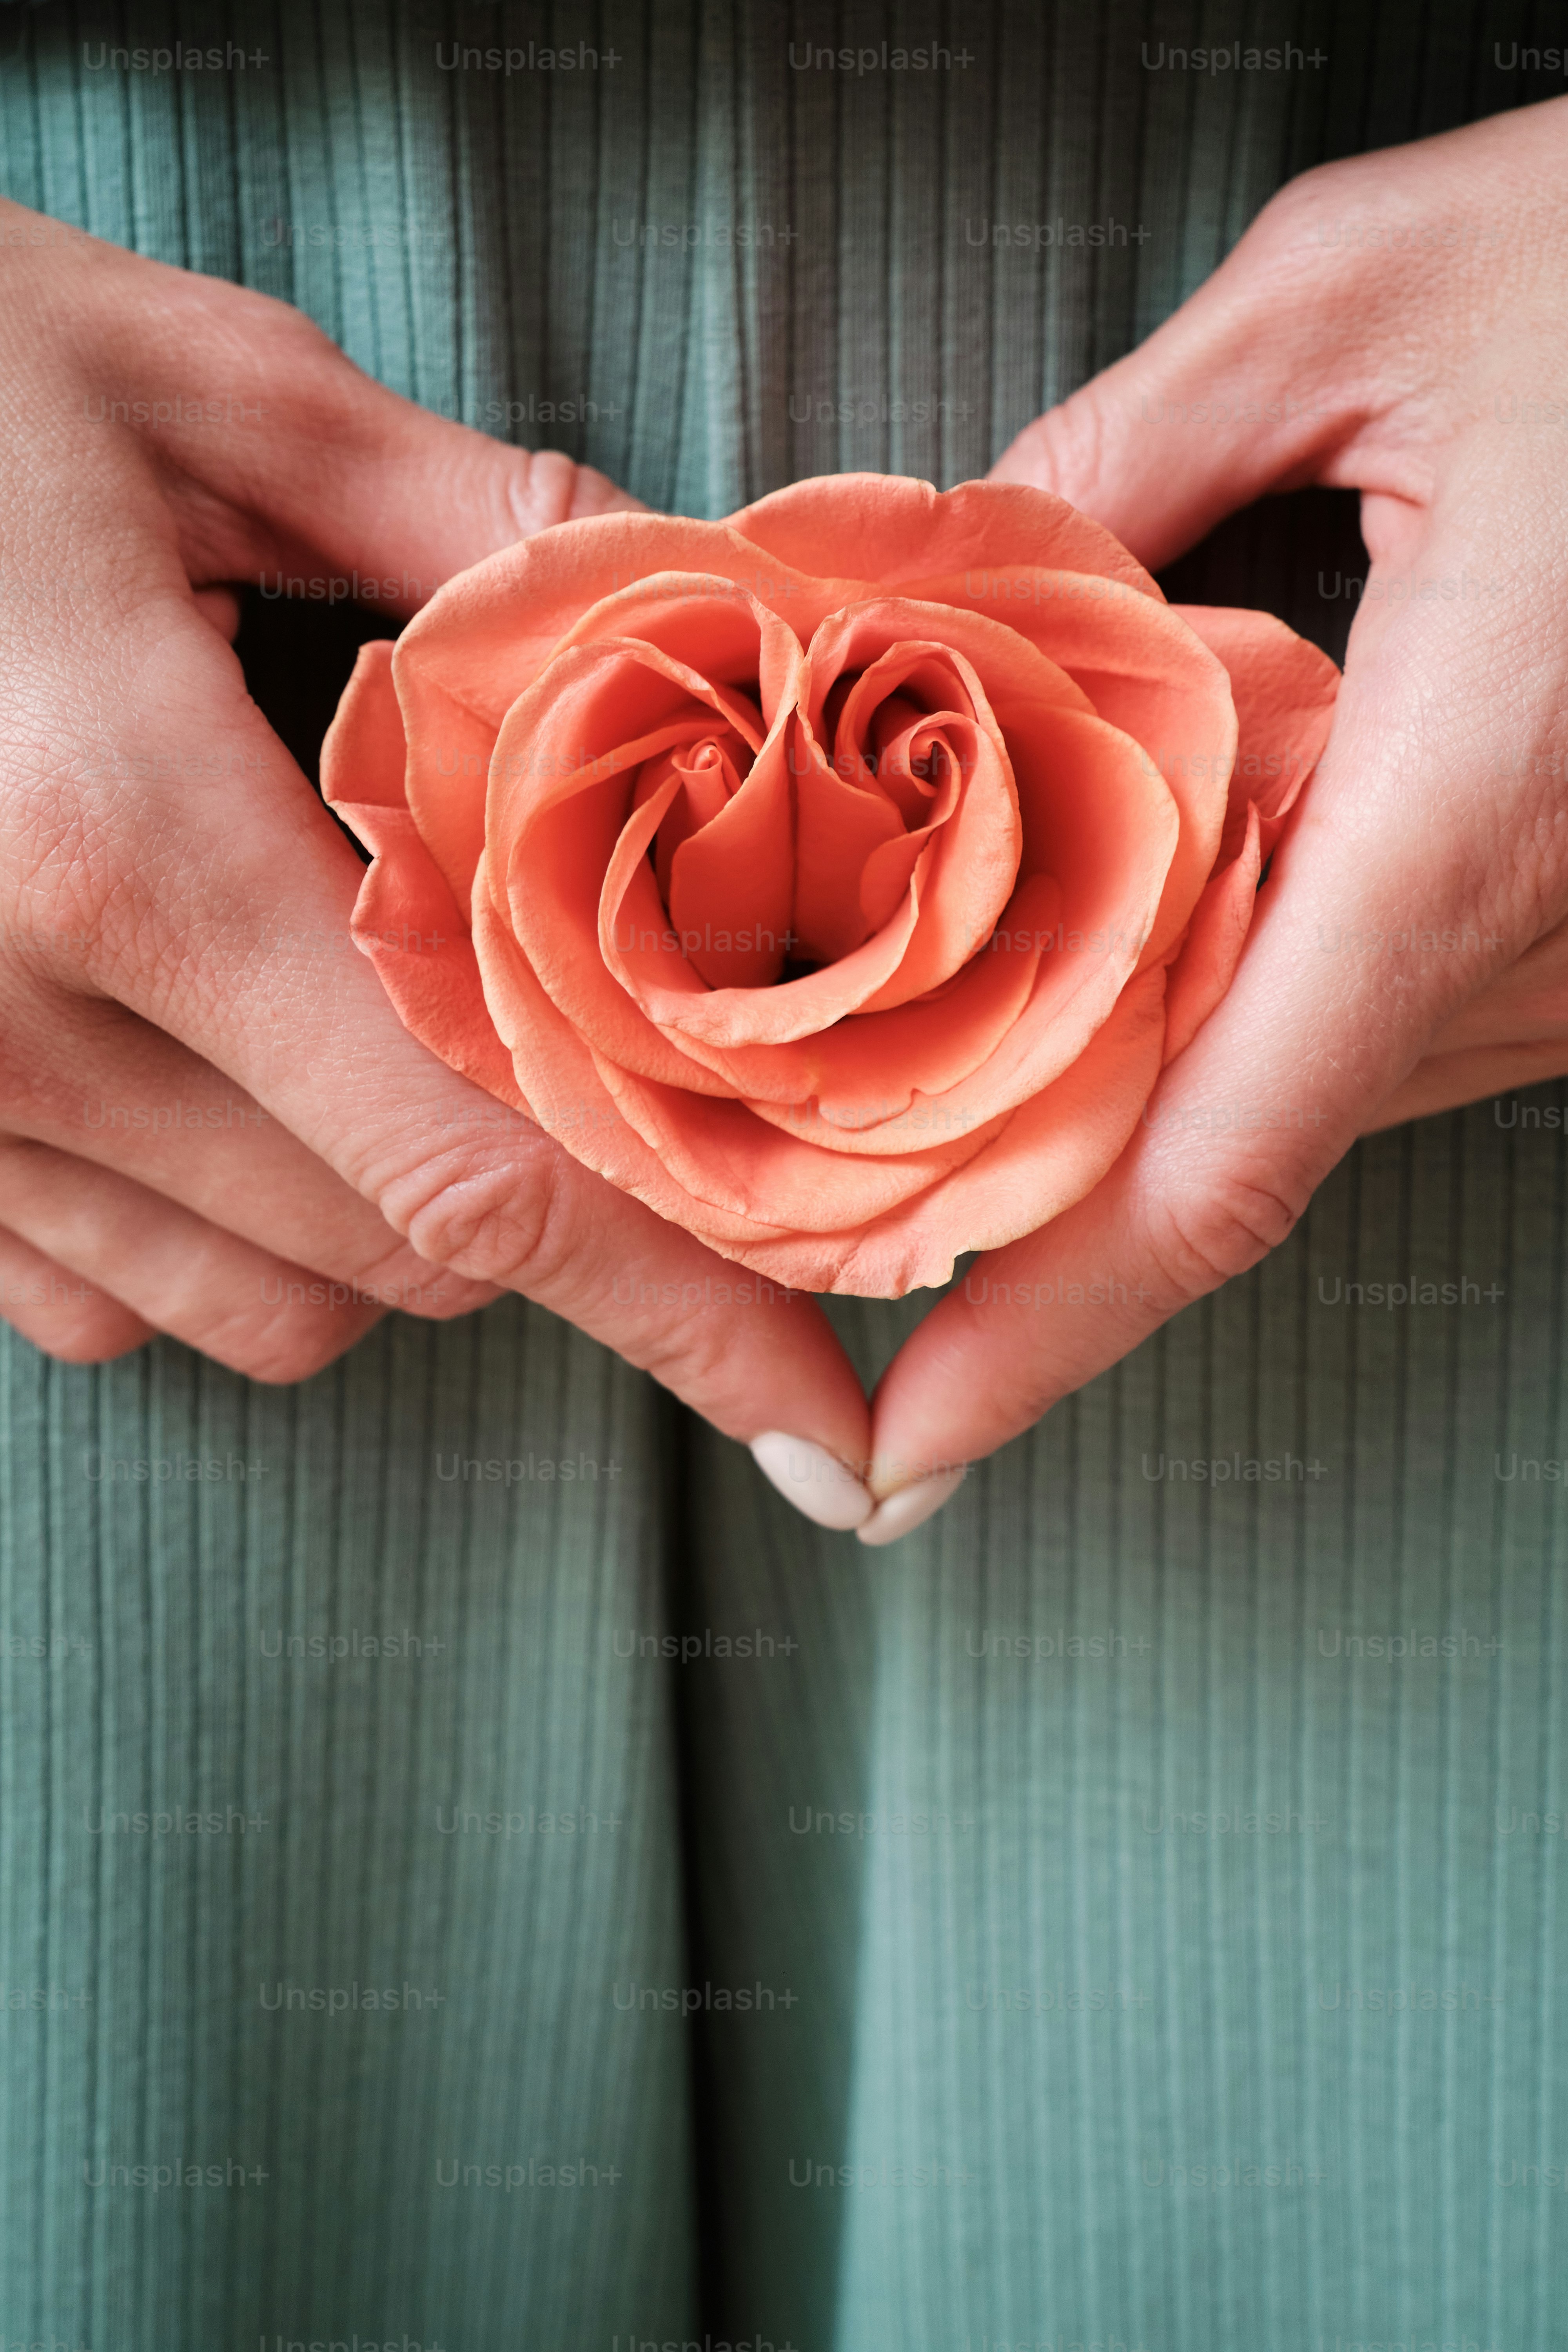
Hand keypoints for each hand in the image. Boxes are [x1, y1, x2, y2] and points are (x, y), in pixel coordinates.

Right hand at [0, 202, 870, 1505]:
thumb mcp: (189, 386)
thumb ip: (460, 516)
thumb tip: (683, 594)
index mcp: (125, 839)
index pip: (483, 1168)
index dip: (687, 1308)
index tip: (821, 1409)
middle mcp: (12, 1020)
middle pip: (405, 1256)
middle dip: (547, 1200)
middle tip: (589, 1064)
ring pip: (269, 1312)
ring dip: (383, 1225)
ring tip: (371, 1040)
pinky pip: (108, 1308)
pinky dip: (211, 1240)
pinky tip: (210, 1079)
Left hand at [862, 97, 1567, 1529]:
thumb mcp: (1357, 288)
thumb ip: (1124, 448)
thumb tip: (962, 555)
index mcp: (1466, 803)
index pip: (1221, 1155)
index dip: (1046, 1331)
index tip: (909, 1446)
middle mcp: (1538, 923)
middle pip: (1232, 1150)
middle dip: (1028, 1223)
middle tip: (825, 1245)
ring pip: (1304, 1097)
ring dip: (1121, 1118)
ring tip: (922, 1125)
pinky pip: (1379, 1025)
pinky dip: (1233, 1027)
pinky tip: (1123, 976)